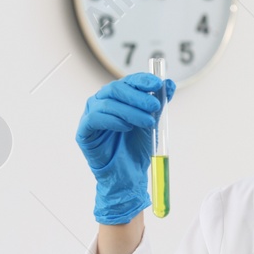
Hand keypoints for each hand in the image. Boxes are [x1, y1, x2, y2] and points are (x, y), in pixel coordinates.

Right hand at [75, 73, 172, 224]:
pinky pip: (95, 119)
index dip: (142, 80)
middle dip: (138, 96)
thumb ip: (159, 104)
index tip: (157, 83)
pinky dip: (113, 121)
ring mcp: (91, 115)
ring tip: (147, 122)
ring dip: (130, 111)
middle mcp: (102, 102)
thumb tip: (170, 84)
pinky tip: (126, 128)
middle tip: (155, 106)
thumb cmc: (137, 146)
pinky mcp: (84, 131)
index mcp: (118, 97)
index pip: (128, 82)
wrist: (128, 174)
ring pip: (107, 104)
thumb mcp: (152, 123)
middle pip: (116, 89)